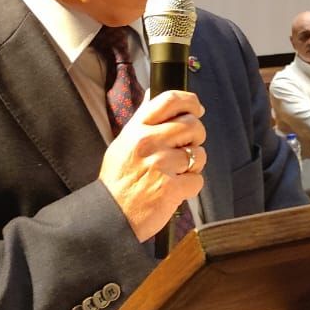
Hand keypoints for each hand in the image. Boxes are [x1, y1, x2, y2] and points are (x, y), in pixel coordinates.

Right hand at [100, 90, 207, 241]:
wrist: (110, 215)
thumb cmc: (118, 180)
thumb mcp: (123, 143)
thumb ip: (142, 120)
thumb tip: (153, 93)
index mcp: (137, 129)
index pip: (169, 100)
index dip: (189, 101)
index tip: (197, 108)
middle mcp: (149, 143)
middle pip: (193, 125)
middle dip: (196, 137)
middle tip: (187, 147)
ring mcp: (161, 165)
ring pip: (199, 153)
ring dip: (194, 164)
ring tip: (176, 173)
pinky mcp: (171, 188)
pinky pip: (198, 179)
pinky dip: (190, 186)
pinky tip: (175, 189)